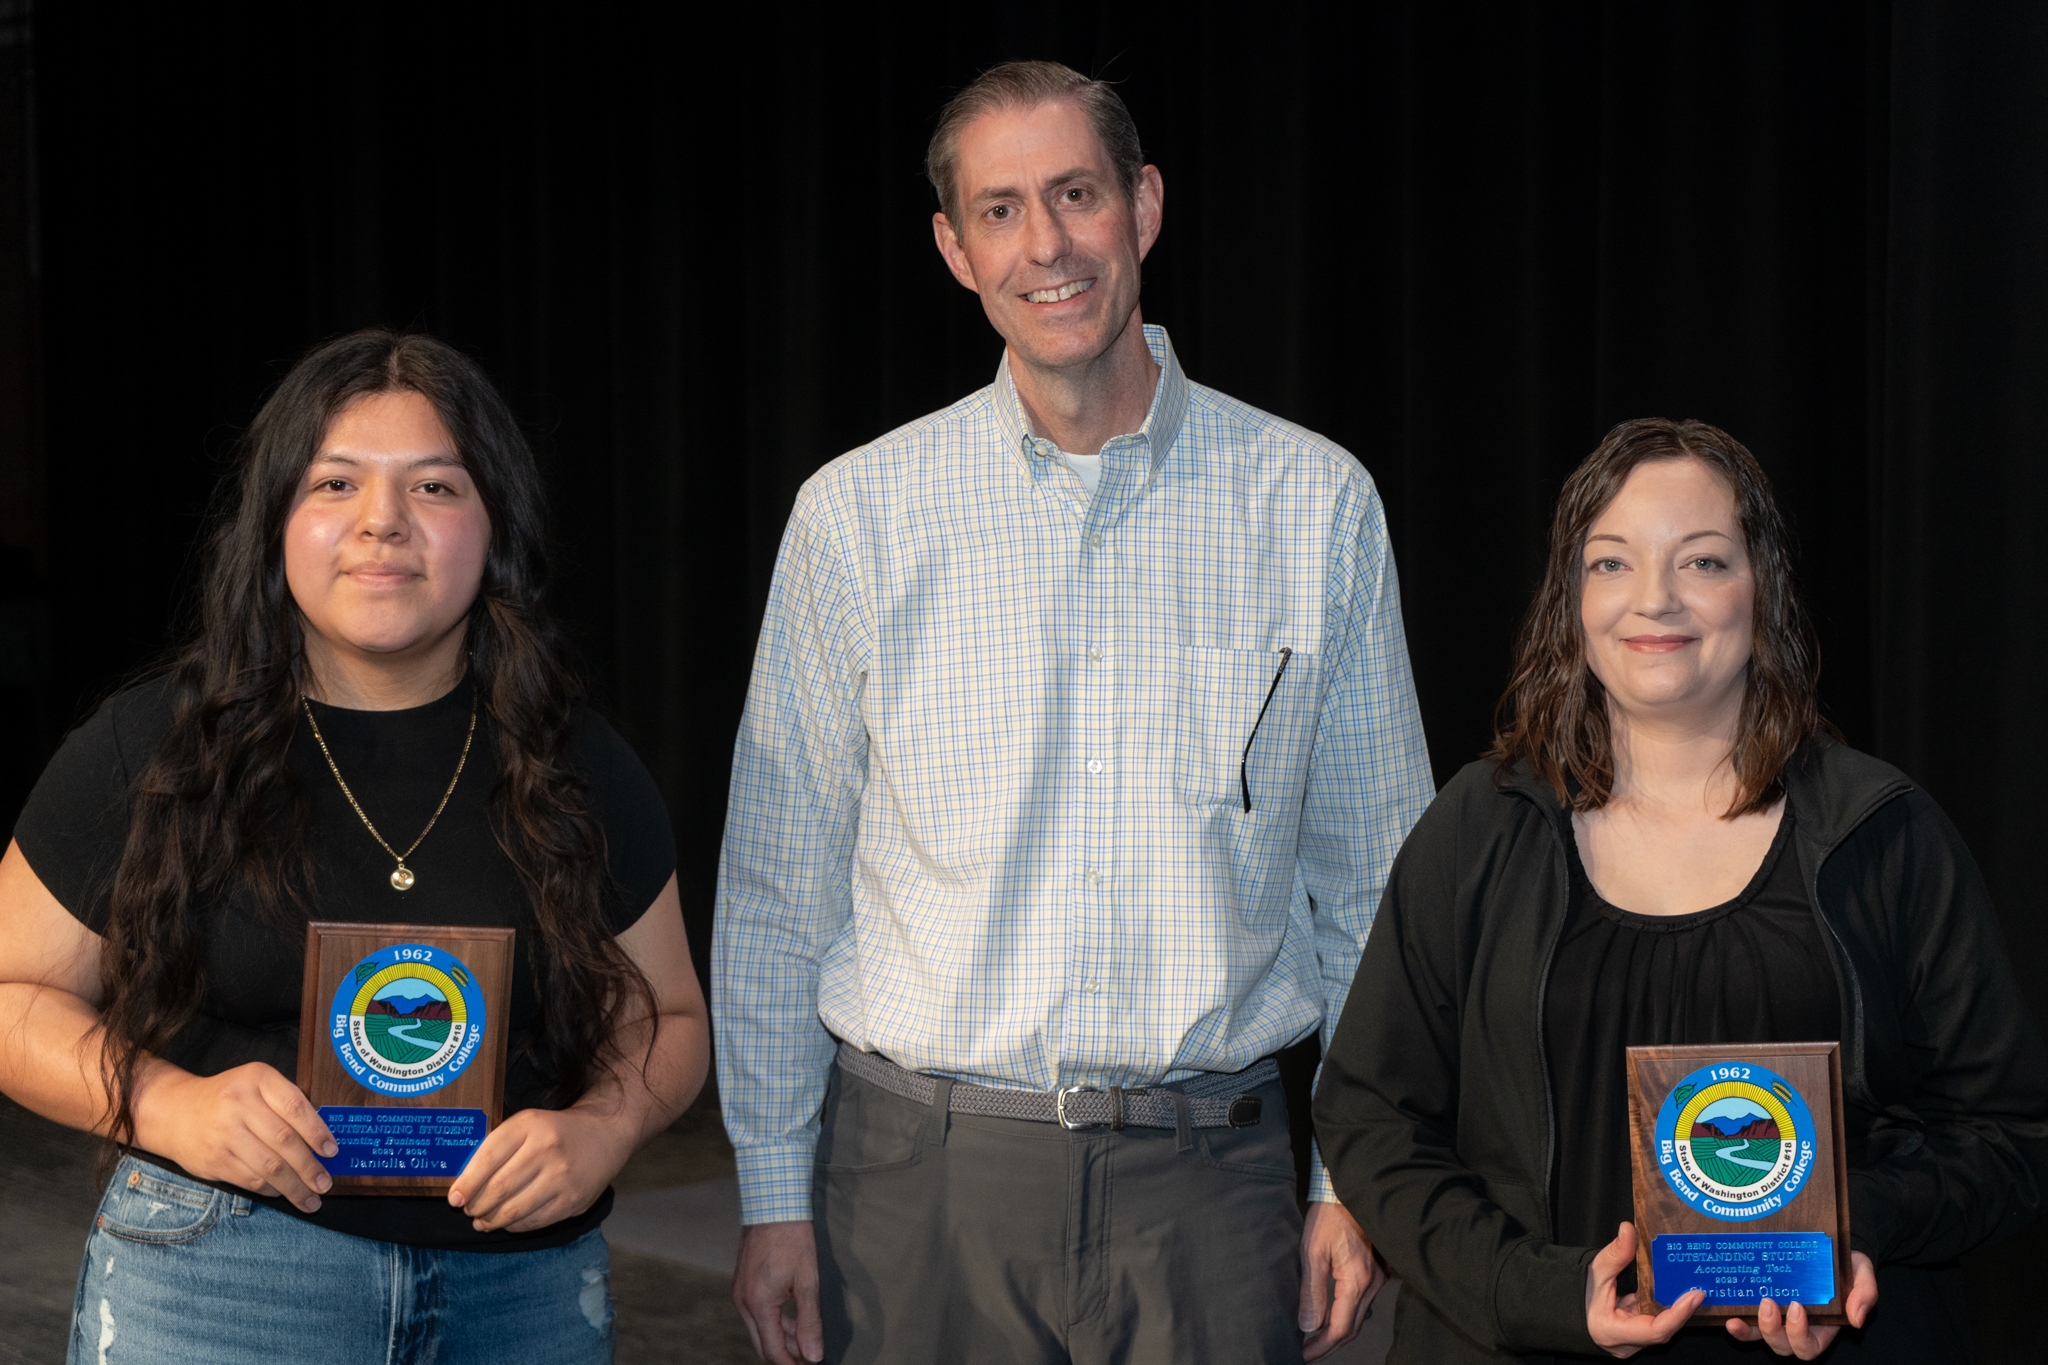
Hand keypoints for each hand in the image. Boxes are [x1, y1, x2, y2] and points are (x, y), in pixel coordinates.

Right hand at [134, 1061, 336, 1211]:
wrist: (174, 1111)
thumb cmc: (228, 1098)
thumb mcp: (257, 1085)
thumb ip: (285, 1104)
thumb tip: (322, 1140)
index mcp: (257, 1078)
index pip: (295, 1107)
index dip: (317, 1132)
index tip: (332, 1152)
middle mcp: (238, 1104)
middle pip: (284, 1141)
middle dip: (309, 1167)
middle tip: (325, 1183)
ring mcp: (223, 1133)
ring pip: (268, 1166)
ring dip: (294, 1187)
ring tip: (311, 1198)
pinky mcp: (212, 1159)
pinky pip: (250, 1179)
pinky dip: (271, 1189)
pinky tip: (283, 1192)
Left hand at [448, 1105, 630, 1232]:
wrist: (604, 1134)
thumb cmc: (555, 1131)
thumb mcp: (526, 1124)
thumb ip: (498, 1147)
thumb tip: (465, 1185)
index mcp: (530, 1126)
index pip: (488, 1158)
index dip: (466, 1184)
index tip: (454, 1199)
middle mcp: (547, 1150)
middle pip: (498, 1189)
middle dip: (476, 1206)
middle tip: (469, 1211)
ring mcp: (562, 1178)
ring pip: (513, 1210)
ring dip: (491, 1220)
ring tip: (483, 1220)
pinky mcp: (573, 1201)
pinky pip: (534, 1222)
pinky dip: (514, 1226)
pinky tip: (507, 1222)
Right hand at [733, 1220, 822, 1363]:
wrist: (773, 1204)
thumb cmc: (793, 1238)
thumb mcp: (808, 1281)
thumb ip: (809, 1321)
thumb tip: (813, 1355)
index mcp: (758, 1304)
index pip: (772, 1350)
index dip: (790, 1364)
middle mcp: (743, 1301)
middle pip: (762, 1344)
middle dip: (784, 1354)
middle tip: (807, 1357)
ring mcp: (739, 1291)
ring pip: (758, 1328)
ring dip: (780, 1336)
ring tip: (803, 1339)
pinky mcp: (742, 1282)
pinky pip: (754, 1312)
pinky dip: (772, 1320)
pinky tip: (791, 1317)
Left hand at [1299, 1198, 1383, 1359]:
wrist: (1348, 1190)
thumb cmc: (1329, 1217)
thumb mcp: (1312, 1252)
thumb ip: (1311, 1292)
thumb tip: (1308, 1326)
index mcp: (1357, 1281)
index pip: (1341, 1328)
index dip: (1322, 1346)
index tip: (1303, 1355)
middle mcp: (1372, 1284)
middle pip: (1353, 1328)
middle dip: (1330, 1345)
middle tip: (1307, 1353)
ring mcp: (1378, 1278)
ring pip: (1359, 1316)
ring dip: (1339, 1332)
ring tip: (1316, 1340)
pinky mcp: (1377, 1271)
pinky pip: (1363, 1303)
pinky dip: (1347, 1316)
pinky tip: (1331, 1316)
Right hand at [1586, 1222, 1703, 1356]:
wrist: (1561, 1309)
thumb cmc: (1574, 1295)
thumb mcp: (1595, 1272)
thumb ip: (1615, 1254)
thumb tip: (1629, 1229)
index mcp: (1614, 1333)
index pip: (1656, 1331)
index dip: (1678, 1314)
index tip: (1695, 1295)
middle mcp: (1627, 1344)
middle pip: (1663, 1330)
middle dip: (1682, 1310)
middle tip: (1698, 1287)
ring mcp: (1631, 1342)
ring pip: (1660, 1327)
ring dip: (1674, 1309)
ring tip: (1691, 1287)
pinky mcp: (1633, 1334)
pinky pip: (1653, 1322)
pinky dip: (1663, 1307)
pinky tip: (1674, 1291)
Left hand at [1725, 1251, 1876, 1357]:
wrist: (1829, 1244)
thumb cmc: (1847, 1263)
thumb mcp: (1862, 1273)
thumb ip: (1865, 1294)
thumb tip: (1856, 1319)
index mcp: (1822, 1327)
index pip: (1808, 1346)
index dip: (1800, 1334)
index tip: (1798, 1307)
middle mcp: (1796, 1326)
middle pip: (1781, 1345)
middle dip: (1772, 1330)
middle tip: (1768, 1302)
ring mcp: (1776, 1316)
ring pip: (1759, 1336)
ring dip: (1747, 1331)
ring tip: (1736, 1317)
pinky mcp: (1759, 1302)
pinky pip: (1746, 1319)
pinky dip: (1736, 1321)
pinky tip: (1726, 1312)